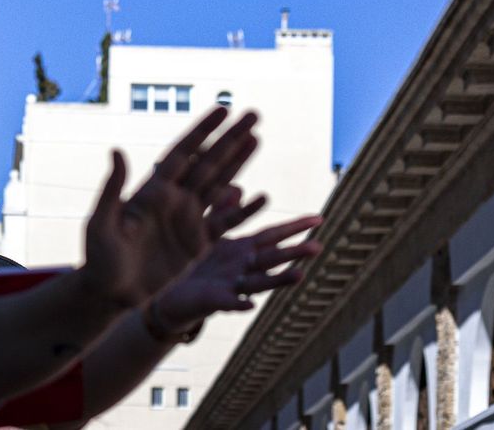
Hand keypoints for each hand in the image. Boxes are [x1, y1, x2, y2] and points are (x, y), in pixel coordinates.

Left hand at [76, 108, 257, 309]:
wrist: (110, 293)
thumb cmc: (99, 257)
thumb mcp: (101, 222)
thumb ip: (112, 189)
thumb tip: (116, 150)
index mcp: (153, 190)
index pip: (183, 152)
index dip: (203, 130)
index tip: (224, 109)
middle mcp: (174, 198)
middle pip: (208, 161)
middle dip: (230, 138)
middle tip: (254, 115)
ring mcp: (187, 219)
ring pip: (220, 183)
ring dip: (238, 161)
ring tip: (257, 138)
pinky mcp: (197, 243)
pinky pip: (226, 222)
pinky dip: (244, 210)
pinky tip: (262, 196)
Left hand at [152, 209, 321, 325]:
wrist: (174, 294)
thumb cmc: (198, 265)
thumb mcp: (209, 233)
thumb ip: (223, 211)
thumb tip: (238, 188)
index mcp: (245, 250)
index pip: (274, 236)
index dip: (295, 228)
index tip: (319, 218)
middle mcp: (244, 268)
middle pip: (272, 258)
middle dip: (295, 252)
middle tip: (319, 246)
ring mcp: (232, 286)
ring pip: (259, 282)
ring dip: (279, 280)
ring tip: (300, 275)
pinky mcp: (215, 300)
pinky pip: (228, 303)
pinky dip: (239, 304)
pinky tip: (251, 305)